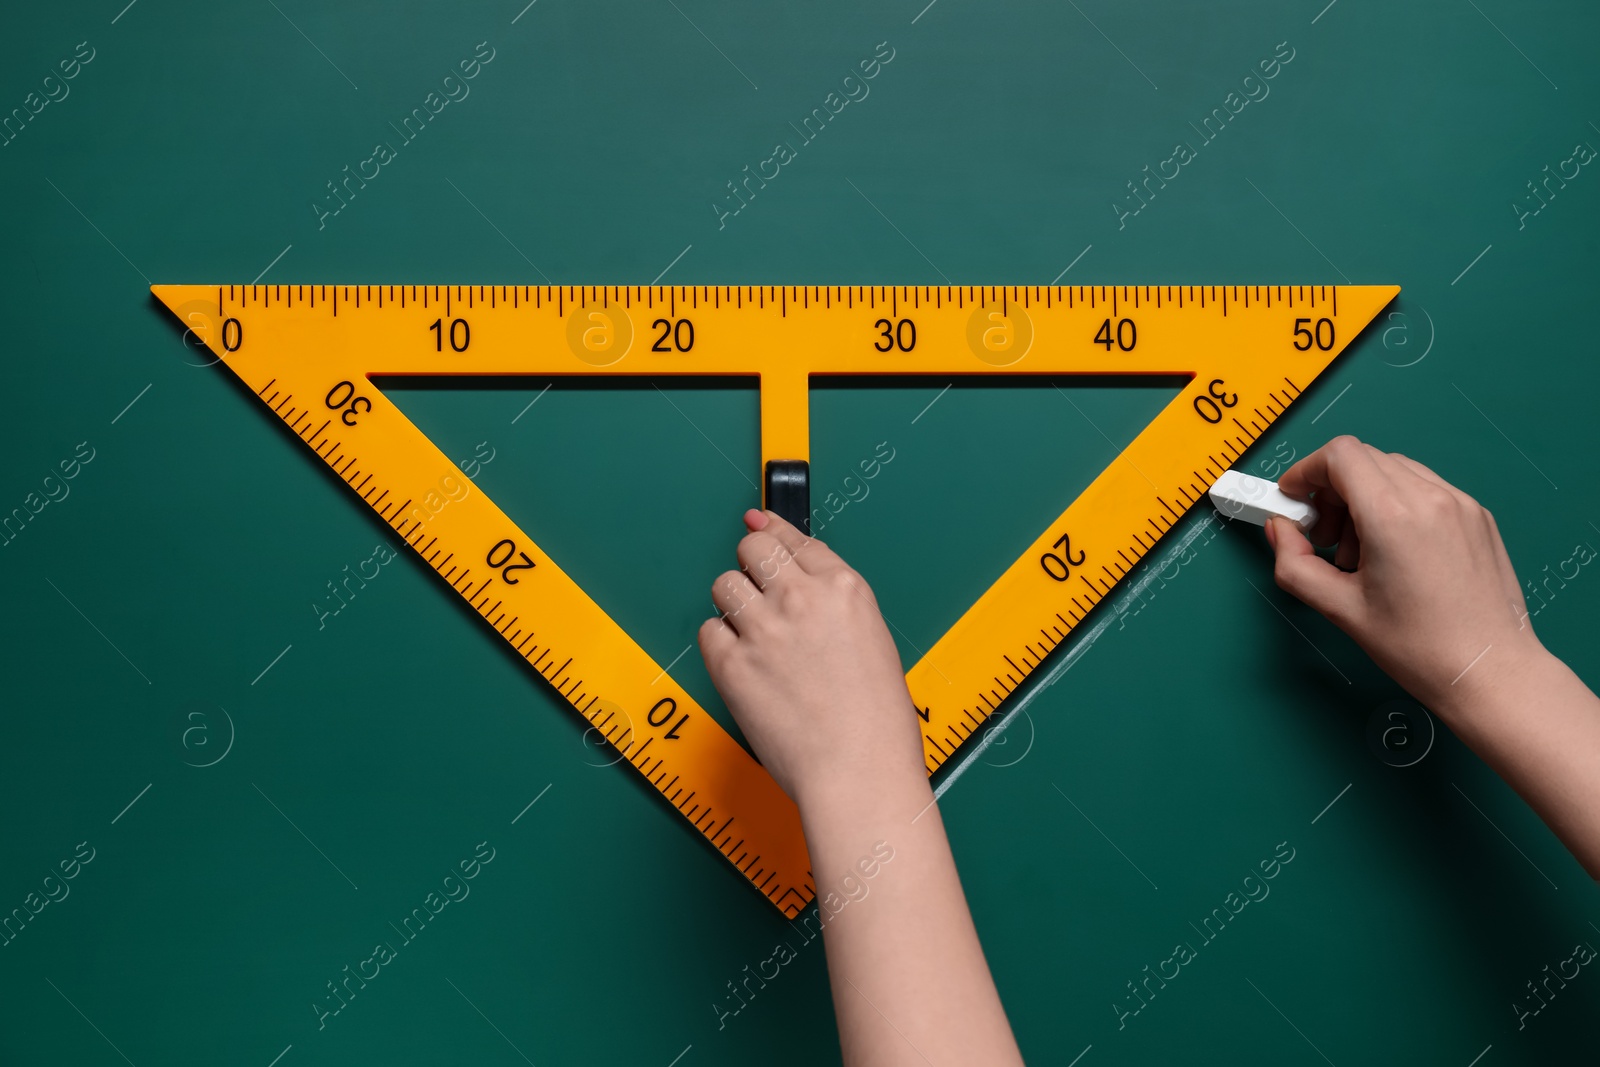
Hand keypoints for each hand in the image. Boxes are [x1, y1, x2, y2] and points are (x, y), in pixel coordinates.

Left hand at [697, 509, 925, 809]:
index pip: (796, 540)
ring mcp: (764, 628)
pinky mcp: (731, 663)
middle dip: (750, 563)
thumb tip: (803, 592)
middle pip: (753, 549)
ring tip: (749, 636)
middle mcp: (802, 598)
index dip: (772, 530)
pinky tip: (740, 664)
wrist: (858, 771)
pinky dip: (718, 644)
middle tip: (754, 589)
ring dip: (732, 604)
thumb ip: (835, 610)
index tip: (757, 523)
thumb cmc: (877, 725)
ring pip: (724, 584)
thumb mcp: (874, 643)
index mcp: (846, 589)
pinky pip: (708, 632)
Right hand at [1265, 435, 1543, 719]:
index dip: (1306, 471)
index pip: (1339, 455)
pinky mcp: (1478, 516)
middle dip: (1332, 490)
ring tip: (1362, 553)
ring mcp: (1461, 503)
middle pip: (1364, 459)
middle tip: (1324, 538)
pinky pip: (1425, 489)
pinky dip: (1397, 505)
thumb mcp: (1340, 609)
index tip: (1294, 500)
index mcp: (1392, 515)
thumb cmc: (1419, 648)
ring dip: (1364, 497)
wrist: (1491, 671)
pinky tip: (1396, 553)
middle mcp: (1430, 498)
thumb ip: (1295, 564)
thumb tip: (1279, 530)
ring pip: (1394, 471)